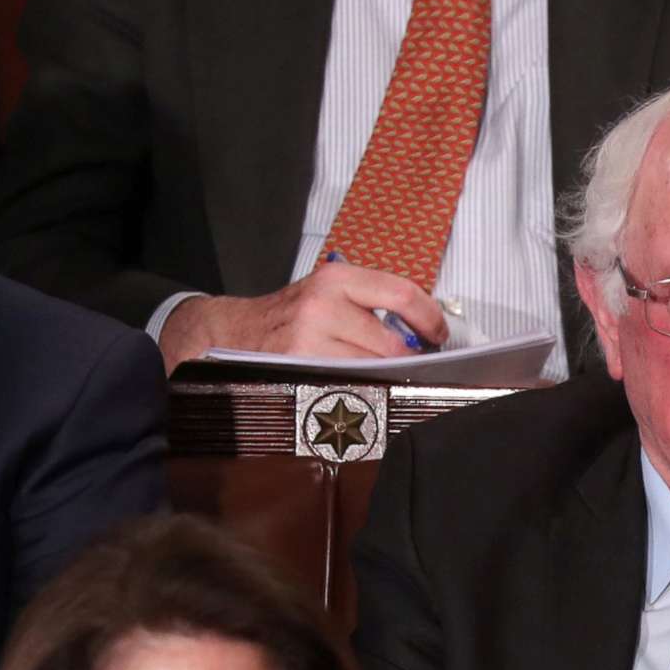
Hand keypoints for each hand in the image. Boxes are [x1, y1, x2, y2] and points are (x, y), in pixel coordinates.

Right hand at [158, 260, 447, 373]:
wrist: (230, 332)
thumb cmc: (288, 315)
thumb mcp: (326, 293)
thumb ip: (370, 304)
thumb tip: (423, 333)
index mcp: (335, 279)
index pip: (402, 293)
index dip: (430, 317)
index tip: (439, 334)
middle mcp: (323, 305)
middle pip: (391, 343)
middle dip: (407, 360)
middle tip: (415, 368)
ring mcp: (309, 340)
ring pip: (372, 369)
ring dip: (386, 379)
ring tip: (386, 380)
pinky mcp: (299, 369)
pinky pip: (348, 385)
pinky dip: (362, 390)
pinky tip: (363, 389)